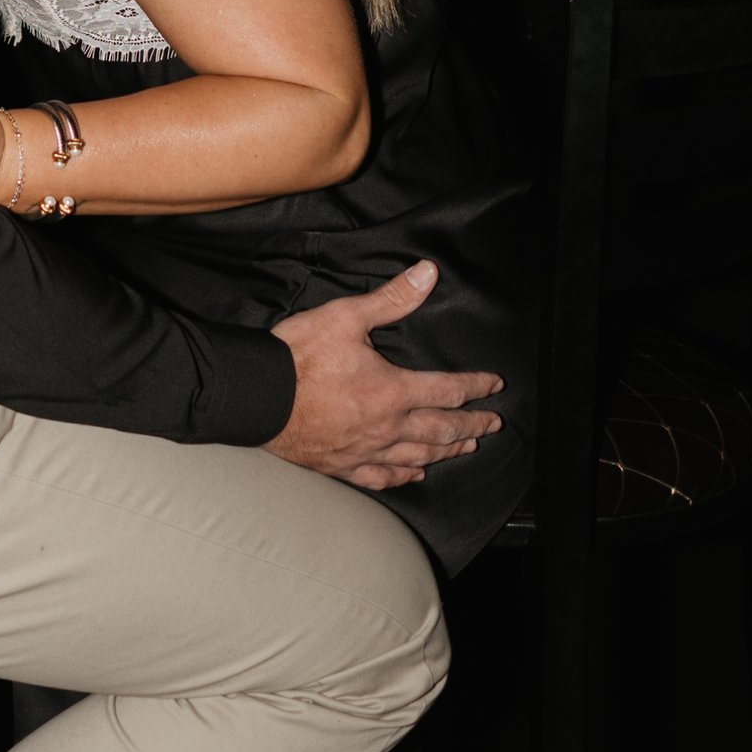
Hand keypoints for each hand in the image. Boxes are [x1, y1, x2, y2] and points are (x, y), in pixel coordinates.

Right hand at [266, 264, 504, 494]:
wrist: (257, 397)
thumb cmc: (298, 357)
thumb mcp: (346, 317)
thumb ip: (391, 299)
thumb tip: (427, 275)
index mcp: (393, 391)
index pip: (448, 390)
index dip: (476, 386)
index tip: (494, 385)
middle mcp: (387, 427)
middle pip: (442, 429)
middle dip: (472, 425)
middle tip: (492, 424)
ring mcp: (366, 451)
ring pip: (418, 456)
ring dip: (447, 451)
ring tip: (465, 447)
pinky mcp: (342, 464)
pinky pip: (382, 476)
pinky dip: (404, 476)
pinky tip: (414, 474)